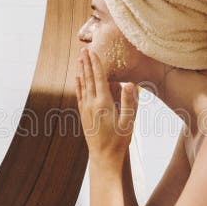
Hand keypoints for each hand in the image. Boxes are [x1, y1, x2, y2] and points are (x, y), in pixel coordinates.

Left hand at [75, 47, 137, 164]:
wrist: (104, 157)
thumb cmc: (119, 141)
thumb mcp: (129, 122)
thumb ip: (129, 102)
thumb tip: (129, 83)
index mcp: (103, 104)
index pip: (99, 78)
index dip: (96, 64)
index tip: (93, 51)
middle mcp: (92, 104)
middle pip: (88, 78)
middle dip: (86, 62)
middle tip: (84, 48)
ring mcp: (86, 109)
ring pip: (82, 85)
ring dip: (81, 70)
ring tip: (79, 58)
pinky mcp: (84, 115)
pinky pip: (79, 95)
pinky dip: (78, 84)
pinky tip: (78, 78)